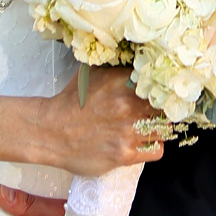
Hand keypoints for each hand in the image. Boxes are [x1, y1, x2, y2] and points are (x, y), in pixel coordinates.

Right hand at [37, 67, 163, 174]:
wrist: (51, 131)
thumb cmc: (71, 103)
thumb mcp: (92, 75)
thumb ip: (116, 69)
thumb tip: (136, 61)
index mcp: (122, 82)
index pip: (159, 83)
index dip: (162, 88)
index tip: (162, 92)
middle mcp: (128, 105)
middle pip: (164, 106)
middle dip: (162, 108)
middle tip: (156, 111)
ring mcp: (127, 131)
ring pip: (163, 129)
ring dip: (159, 127)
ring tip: (150, 127)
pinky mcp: (124, 154)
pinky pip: (156, 150)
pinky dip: (155, 146)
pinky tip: (145, 143)